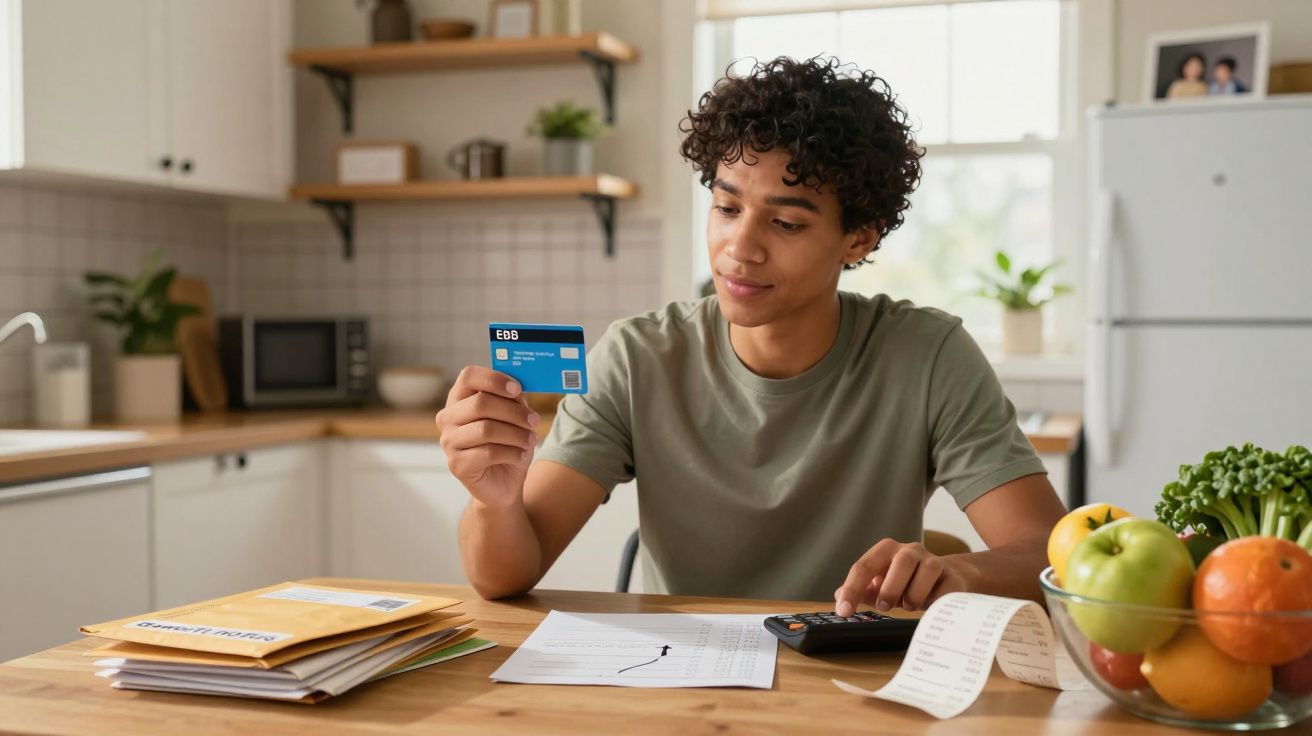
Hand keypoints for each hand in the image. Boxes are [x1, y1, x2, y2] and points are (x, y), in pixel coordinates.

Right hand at [436, 366, 540, 508]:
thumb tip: (517, 387)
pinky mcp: (456, 465)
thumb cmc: (508, 445)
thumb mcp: (515, 418)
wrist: (504, 483)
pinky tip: (521, 455)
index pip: (468, 376)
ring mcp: (448, 442)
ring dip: (515, 434)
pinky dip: (511, 453)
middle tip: (534, 420)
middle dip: (513, 412)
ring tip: (531, 440)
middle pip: (480, 403)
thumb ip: (513, 400)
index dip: (494, 379)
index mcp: (459, 399)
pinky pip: (488, 453)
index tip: (517, 389)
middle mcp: (448, 418)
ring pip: (486, 429)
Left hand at [834, 539, 968, 615]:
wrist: (946, 578)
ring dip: (915, 595)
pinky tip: (931, 608)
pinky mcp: (953, 576)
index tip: (844, 612)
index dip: (852, 590)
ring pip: (927, 571)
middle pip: (901, 562)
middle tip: (884, 607)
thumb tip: (840, 597)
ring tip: (910, 606)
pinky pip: (947, 587)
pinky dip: (936, 601)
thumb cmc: (907, 582)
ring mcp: (934, 561)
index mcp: (887, 551)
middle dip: (890, 588)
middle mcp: (911, 551)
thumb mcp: (882, 583)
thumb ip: (862, 590)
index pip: (864, 566)